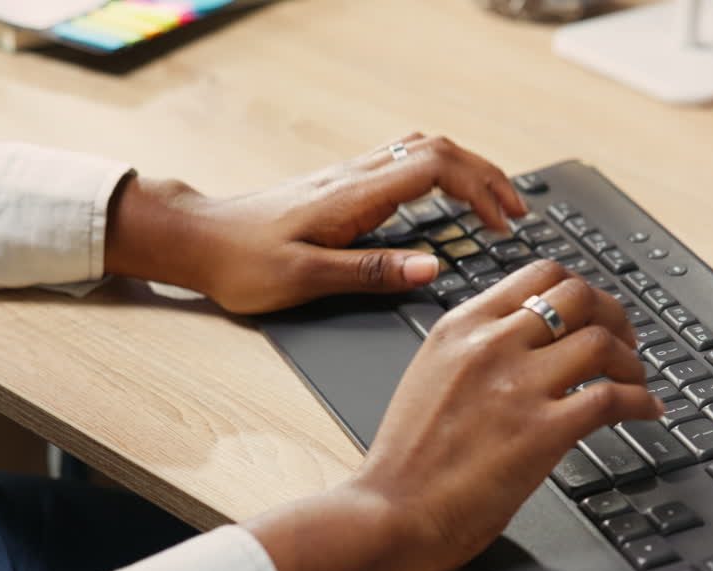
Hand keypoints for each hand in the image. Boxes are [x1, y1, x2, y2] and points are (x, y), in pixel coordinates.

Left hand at [105, 133, 527, 312]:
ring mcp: (350, 177)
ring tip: (493, 203)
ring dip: (466, 170)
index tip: (504, 222)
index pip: (437, 167)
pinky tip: (446, 200)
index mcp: (355, 195)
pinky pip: (405, 163)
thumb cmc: (241, 262)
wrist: (197, 239)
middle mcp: (356, 176)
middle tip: (516, 212)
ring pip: (424, 150)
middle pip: (439, 150)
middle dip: (486, 176)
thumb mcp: (306, 278)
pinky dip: (441, 175)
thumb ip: (372, 272)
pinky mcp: (343, 186)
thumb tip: (432, 267)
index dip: (480, 188)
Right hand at [244, 260, 663, 570]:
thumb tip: (531, 344)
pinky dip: (640, 401)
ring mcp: (517, 386)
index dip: (582, 290)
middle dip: (614, 316)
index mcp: (461, 326)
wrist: (391, 513)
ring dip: (631, 362)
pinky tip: (645, 412)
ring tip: (636, 383)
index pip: (540, 274)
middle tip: (626, 343)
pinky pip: (611, 398)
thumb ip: (477, 350)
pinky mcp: (541, 431)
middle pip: (579, 296)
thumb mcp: (433, 375)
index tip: (595, 312)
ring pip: (602, 342)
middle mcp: (491, 345)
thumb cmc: (408, 460)